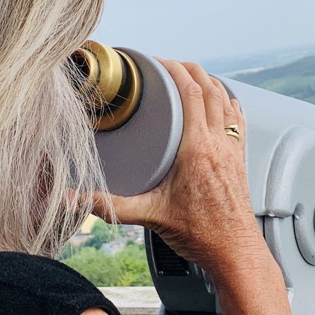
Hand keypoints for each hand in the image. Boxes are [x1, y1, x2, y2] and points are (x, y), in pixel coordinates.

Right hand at [99, 59, 263, 273]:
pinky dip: (228, 103)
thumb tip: (73, 200)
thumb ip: (109, 206)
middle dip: (192, 69)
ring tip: (193, 76)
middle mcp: (219, 144)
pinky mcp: (240, 160)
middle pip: (211, 89)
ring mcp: (233, 150)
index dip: (175, 71)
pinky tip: (222, 103)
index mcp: (198, 149)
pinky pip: (239, 119)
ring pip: (227, 101)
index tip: (159, 62)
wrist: (234, 252)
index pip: (191, 94)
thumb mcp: (149, 216)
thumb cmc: (200, 235)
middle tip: (171, 64)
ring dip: (211, 82)